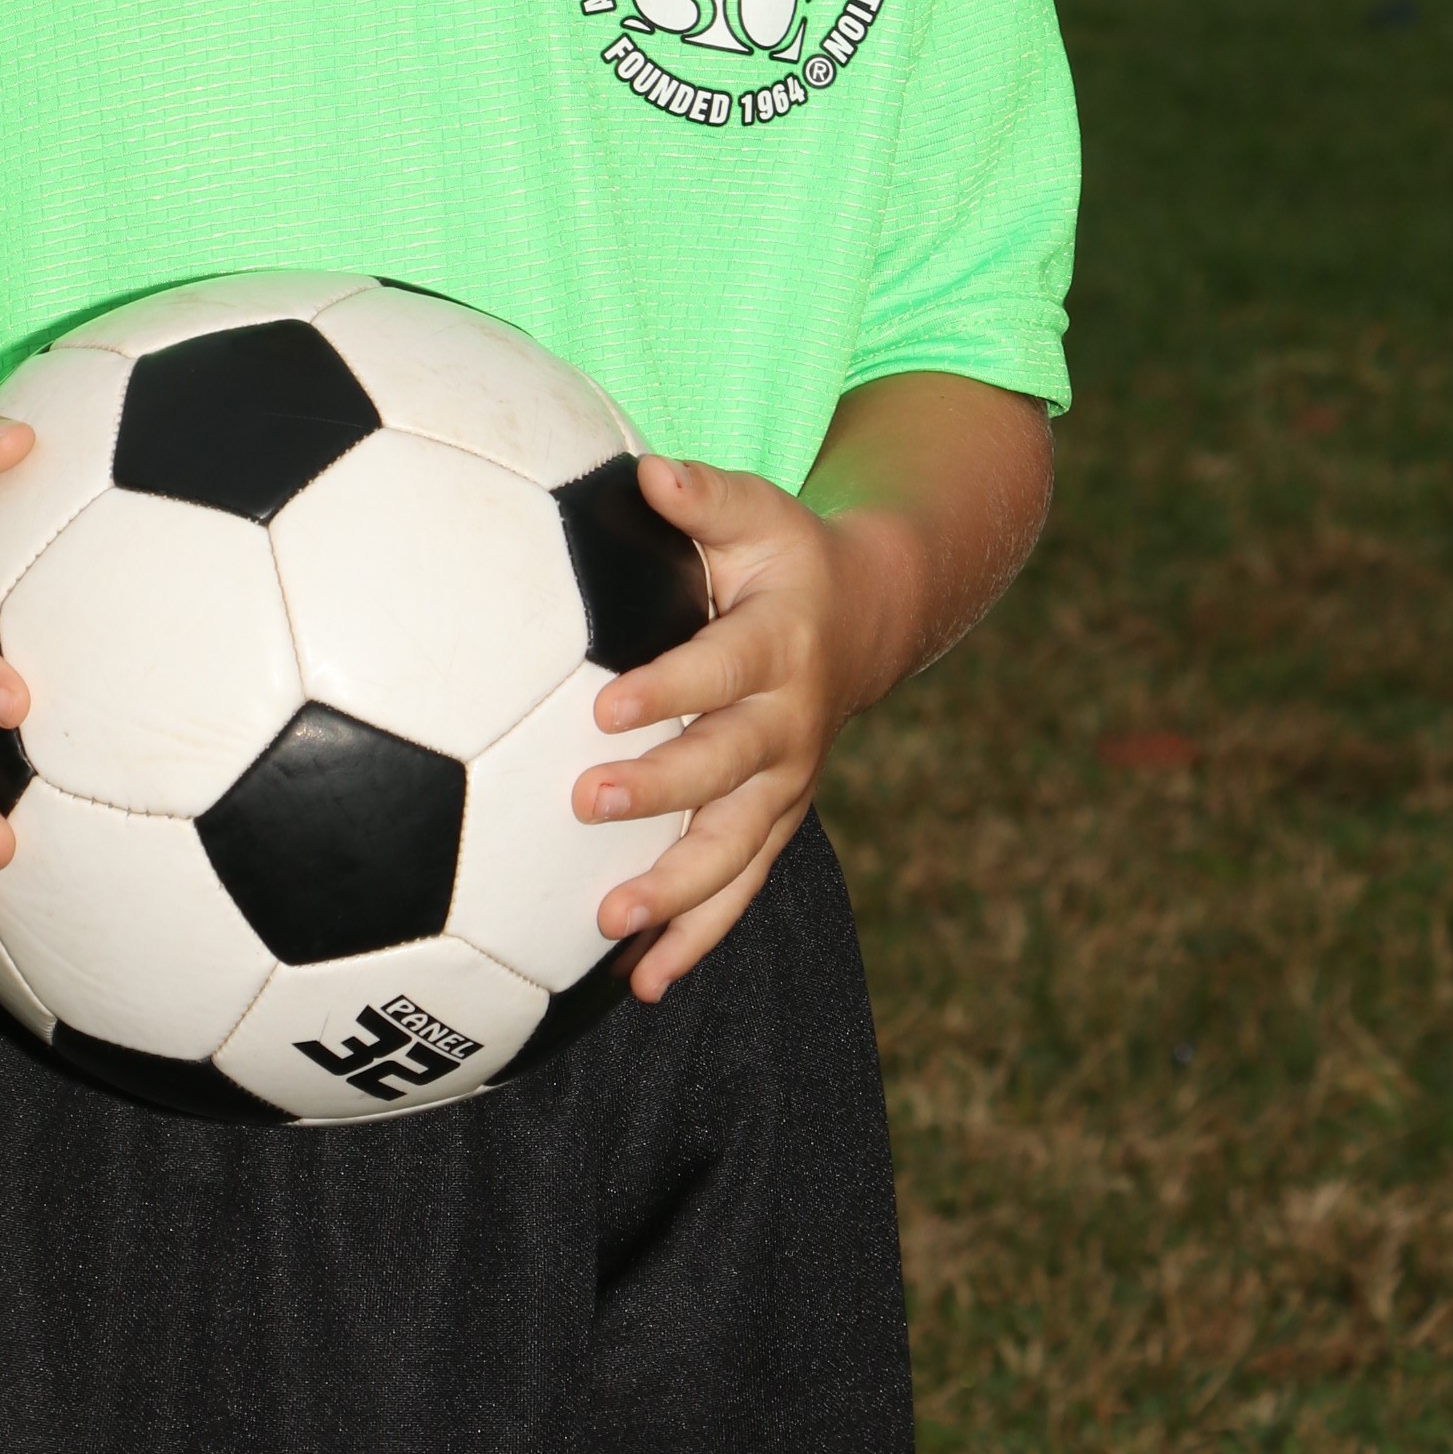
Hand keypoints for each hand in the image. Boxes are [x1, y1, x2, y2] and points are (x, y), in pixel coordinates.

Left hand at [573, 381, 1055, 1000]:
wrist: (867, 617)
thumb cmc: (783, 556)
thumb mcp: (758, 512)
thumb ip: (703, 496)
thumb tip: (650, 469)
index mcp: (776, 644)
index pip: (720, 670)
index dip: (669, 688)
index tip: (604, 705)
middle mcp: (788, 723)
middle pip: (725, 769)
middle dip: (658, 792)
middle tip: (585, 805)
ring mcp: (785, 783)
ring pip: (737, 850)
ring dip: (677, 892)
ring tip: (610, 926)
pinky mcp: (774, 821)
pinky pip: (738, 888)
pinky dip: (695, 938)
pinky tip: (641, 984)